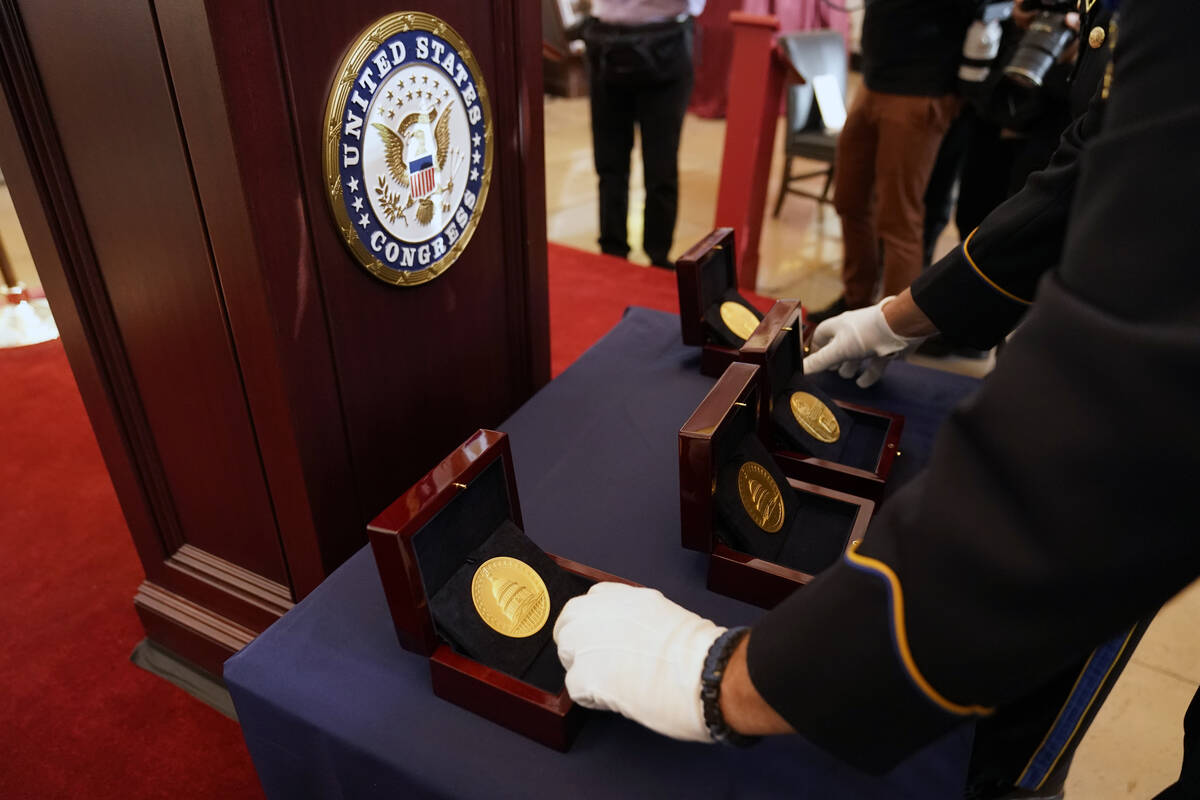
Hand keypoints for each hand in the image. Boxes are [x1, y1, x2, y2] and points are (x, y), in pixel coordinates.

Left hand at [554, 582, 724, 741]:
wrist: (701, 671)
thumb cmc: (693, 648)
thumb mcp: (660, 613)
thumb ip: (633, 618)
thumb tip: (627, 633)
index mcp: (617, 596)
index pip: (585, 605)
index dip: (592, 626)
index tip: (602, 639)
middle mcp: (595, 613)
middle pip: (567, 628)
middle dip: (580, 645)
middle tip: (603, 665)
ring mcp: (584, 644)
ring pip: (567, 656)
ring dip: (584, 669)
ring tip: (613, 683)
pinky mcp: (583, 677)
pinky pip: (575, 689)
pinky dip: (593, 697)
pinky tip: (617, 698)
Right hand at [803, 297, 926, 387]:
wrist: (899, 328)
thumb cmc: (865, 334)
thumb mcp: (838, 350)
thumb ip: (819, 361)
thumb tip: (800, 369)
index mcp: (837, 327)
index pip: (820, 337)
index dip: (815, 350)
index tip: (814, 363)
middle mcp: (852, 332)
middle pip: (838, 348)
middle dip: (835, 361)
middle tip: (832, 371)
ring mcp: (868, 340)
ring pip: (856, 356)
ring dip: (851, 367)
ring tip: (849, 376)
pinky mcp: (883, 348)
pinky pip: (873, 363)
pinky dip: (868, 374)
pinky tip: (863, 383)